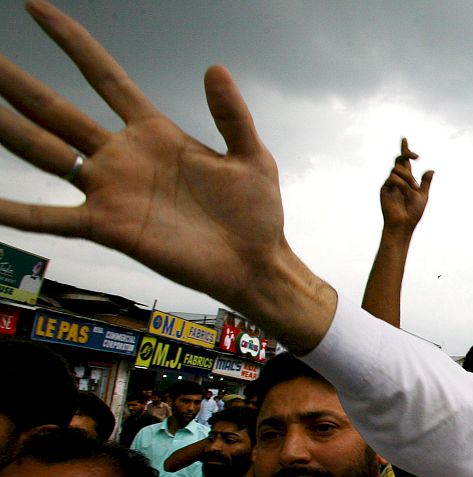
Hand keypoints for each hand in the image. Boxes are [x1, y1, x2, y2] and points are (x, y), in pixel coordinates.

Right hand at [0, 2, 333, 349]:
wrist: (255, 263)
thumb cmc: (256, 213)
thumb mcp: (249, 155)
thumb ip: (230, 114)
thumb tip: (214, 67)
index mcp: (155, 132)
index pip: (104, 77)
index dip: (72, 42)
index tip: (35, 8)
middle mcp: (124, 158)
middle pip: (57, 110)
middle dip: (17, 82)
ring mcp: (112, 192)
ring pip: (45, 152)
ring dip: (7, 129)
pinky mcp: (109, 228)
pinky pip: (53, 218)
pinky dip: (17, 211)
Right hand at [379, 138, 432, 238]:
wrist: (403, 224)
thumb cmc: (413, 213)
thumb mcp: (423, 196)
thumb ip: (425, 183)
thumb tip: (431, 169)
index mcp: (407, 180)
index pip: (404, 162)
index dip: (405, 151)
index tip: (404, 139)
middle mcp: (397, 180)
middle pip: (399, 160)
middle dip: (406, 153)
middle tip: (416, 156)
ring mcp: (390, 184)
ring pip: (397, 169)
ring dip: (408, 178)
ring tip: (414, 189)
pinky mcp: (384, 189)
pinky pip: (393, 178)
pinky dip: (402, 184)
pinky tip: (406, 192)